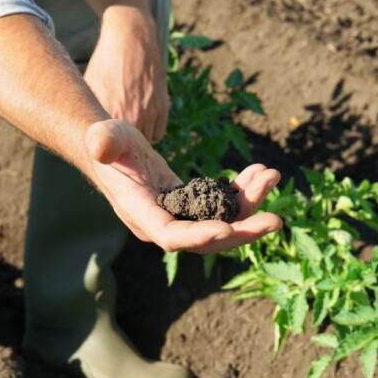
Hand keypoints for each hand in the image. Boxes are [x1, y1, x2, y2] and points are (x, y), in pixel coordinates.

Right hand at [83, 120, 282, 253]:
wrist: (115, 150)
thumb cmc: (108, 143)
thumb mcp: (104, 137)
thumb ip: (103, 141)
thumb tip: (101, 147)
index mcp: (142, 214)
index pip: (172, 235)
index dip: (199, 235)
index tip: (228, 229)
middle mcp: (164, 224)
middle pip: (208, 240)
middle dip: (243, 232)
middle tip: (276, 221)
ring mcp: (182, 217)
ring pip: (224, 221)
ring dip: (251, 204)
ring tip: (272, 175)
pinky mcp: (194, 206)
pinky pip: (224, 206)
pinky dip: (243, 191)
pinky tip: (260, 172)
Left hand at [84, 8, 169, 142]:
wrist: (131, 40)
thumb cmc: (105, 63)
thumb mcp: (89, 87)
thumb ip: (89, 113)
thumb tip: (85, 134)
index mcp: (108, 113)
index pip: (107, 146)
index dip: (104, 148)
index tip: (101, 147)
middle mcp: (131, 116)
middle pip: (127, 149)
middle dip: (121, 147)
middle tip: (115, 143)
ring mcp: (149, 112)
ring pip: (144, 143)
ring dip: (137, 140)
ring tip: (128, 133)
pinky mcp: (162, 107)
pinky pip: (157, 134)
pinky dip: (150, 131)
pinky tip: (141, 122)